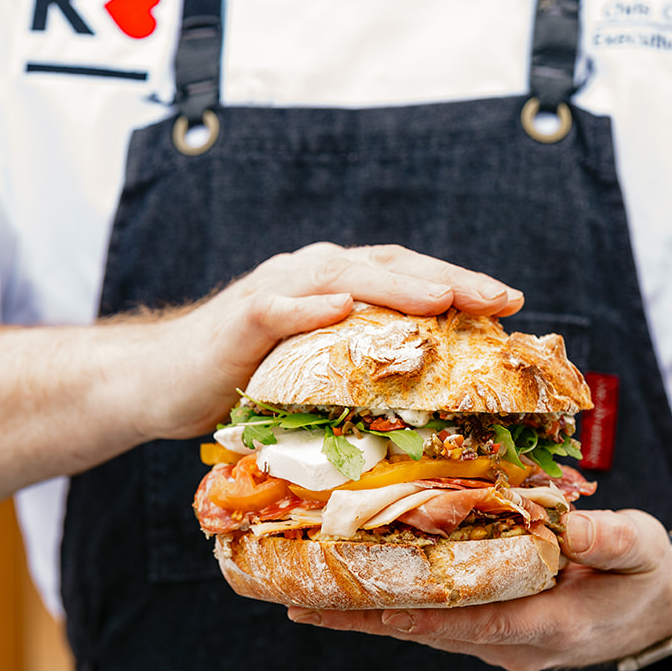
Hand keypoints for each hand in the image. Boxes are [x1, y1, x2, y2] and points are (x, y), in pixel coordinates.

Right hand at [135, 242, 523, 440]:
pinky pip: (278, 307)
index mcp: (339, 286)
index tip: (510, 302)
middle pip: (390, 266)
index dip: (460, 283)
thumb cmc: (245, 380)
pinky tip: (339, 308)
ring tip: (441, 298)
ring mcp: (277, 290)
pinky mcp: (241, 317)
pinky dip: (308, 305)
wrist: (161, 380)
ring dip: (394, 284)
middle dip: (447, 279)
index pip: (409, 275)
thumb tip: (437, 404)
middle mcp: (314, 274)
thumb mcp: (318, 375)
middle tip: (497, 298)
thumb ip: (364, 370)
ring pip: (343, 275)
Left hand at [288, 509, 671, 670]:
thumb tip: (569, 524)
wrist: (658, 608)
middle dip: (366, 619)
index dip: (417, 615)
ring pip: (426, 629)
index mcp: (550, 626)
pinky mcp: (493, 632)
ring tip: (304, 598)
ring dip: (369, 616)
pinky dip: (396, 606)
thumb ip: (610, 537)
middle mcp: (514, 646)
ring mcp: (500, 644)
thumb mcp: (643, 548)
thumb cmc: (648, 572)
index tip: (365, 607)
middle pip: (429, 632)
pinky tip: (356, 588)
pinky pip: (438, 620)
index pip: (472, 623)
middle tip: (299, 604)